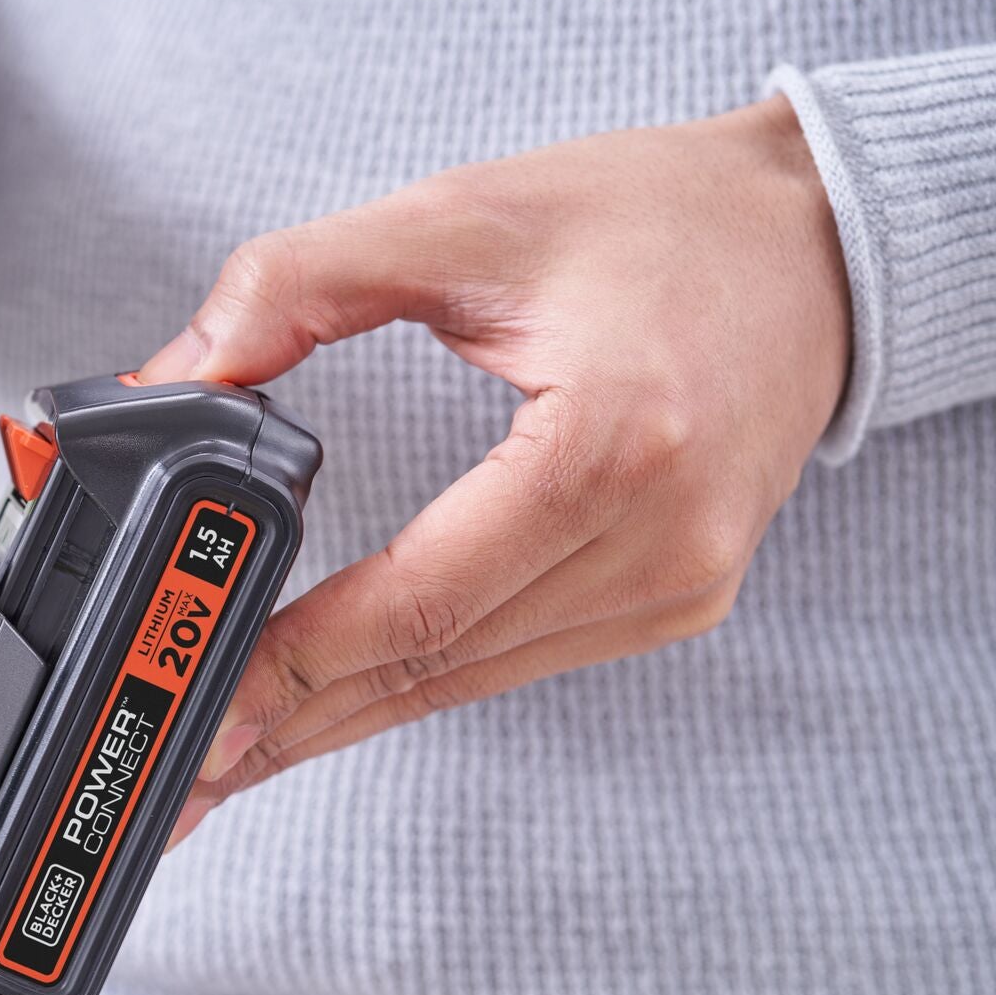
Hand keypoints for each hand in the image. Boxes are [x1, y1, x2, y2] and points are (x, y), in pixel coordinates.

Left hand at [147, 97, 850, 846]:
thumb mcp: (460, 216)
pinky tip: (343, 705)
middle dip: (295, 725)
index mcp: (613, 444)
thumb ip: (298, 283)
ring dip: (345, 719)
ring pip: (469, 678)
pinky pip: (516, 658)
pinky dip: (420, 680)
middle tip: (185, 778)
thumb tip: (176, 371)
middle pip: (434, 663)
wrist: (819, 240)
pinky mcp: (676, 597)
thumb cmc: (657, 217)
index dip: (297, 663)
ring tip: (236, 756)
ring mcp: (677, 584)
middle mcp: (658, 540)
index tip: (202, 702)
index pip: (419, 598)